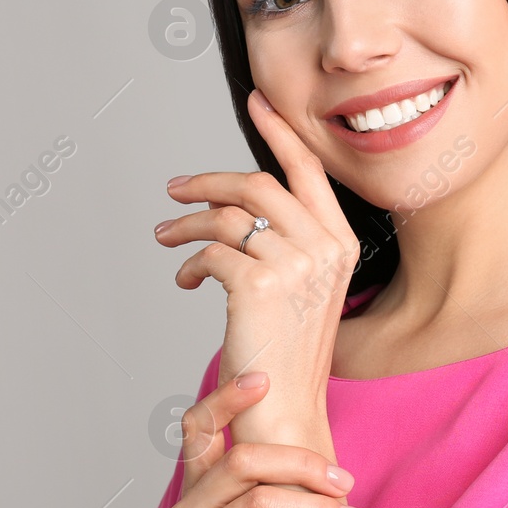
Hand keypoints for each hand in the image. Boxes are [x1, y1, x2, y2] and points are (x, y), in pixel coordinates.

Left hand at [156, 88, 360, 437]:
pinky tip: (184, 280)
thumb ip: (287, 241)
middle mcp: (325, 248)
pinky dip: (189, 263)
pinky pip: (210, 252)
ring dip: (186, 224)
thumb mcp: (301, 287)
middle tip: (175, 189)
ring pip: (227, 217)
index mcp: (342, 243)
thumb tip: (242, 204)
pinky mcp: (259, 284)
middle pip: (258, 184)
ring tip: (165, 238)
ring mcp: (295, 265)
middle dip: (208, 182)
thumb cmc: (288, 351)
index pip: (308, 171)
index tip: (257, 101)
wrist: (286, 406)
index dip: (280, 132)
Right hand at [166, 371, 366, 507]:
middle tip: (345, 480)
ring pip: (260, 503)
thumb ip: (271, 484)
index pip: (197, 428)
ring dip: (317, 507)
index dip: (226, 398)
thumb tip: (316, 436)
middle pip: (243, 461)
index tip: (265, 378)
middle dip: (302, 464)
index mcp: (195, 491)